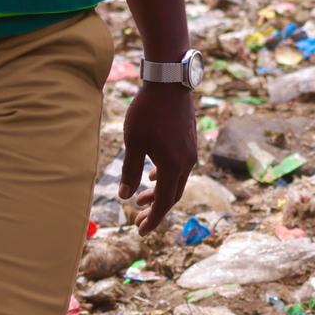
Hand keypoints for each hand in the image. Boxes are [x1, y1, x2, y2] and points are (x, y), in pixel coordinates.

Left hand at [120, 82, 196, 234]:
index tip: (141, 231)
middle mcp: (186, 163)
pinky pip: (179, 168)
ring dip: (159, 192)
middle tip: (138, 218)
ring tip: (140, 198)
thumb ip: (129, 171)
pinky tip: (152, 174)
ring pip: (176, 181)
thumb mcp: (133, 143)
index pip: (164, 203)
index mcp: (173, 167)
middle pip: (172, 195)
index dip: (153, 220)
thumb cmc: (148, 112)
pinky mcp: (188, 141)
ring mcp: (190, 152)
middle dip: (156, 210)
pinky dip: (166, 177)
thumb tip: (124, 196)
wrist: (169, 82)